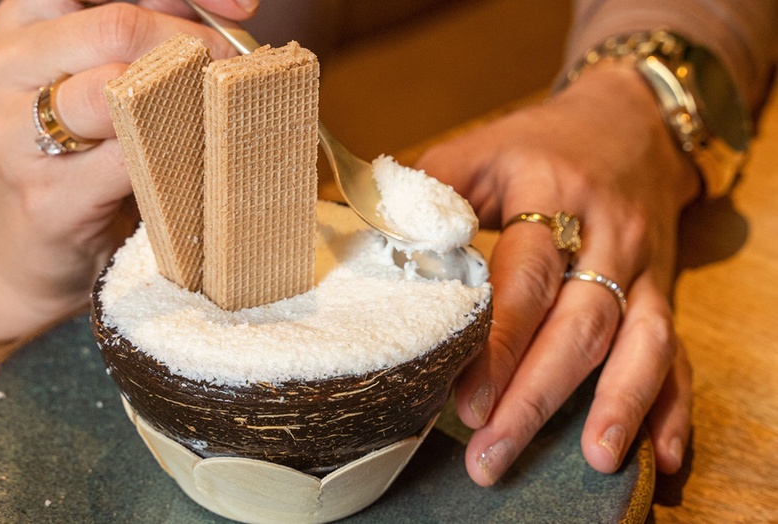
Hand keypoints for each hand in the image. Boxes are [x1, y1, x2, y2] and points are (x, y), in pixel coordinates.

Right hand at [0, 0, 256, 342]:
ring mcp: (14, 135)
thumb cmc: (78, 155)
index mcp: (21, 23)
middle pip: (118, 25)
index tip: (242, 9)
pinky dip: (182, 154)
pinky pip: (133, 160)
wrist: (26, 249)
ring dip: (192, 97)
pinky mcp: (47, 198)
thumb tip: (228, 15)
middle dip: (197, 43)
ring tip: (220, 111)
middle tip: (239, 70)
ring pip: (121, 89)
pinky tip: (201, 159)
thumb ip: (144, 36)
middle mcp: (2, 68)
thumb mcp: (94, 76)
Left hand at [416, 63, 697, 483]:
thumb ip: (427, 196)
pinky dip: (672, 403)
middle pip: (582, 322)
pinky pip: (677, 350)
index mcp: (552, 192)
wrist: (629, 123)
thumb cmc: (538, 144)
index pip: (528, 275)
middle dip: (539, 393)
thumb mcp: (480, 150)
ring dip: (618, 405)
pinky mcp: (665, 291)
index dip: (499, 340)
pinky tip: (661, 453)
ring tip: (593, 459)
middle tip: (495, 450)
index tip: (468, 399)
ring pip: (642, 341)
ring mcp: (645, 266)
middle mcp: (607, 234)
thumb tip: (364, 242)